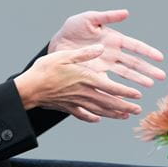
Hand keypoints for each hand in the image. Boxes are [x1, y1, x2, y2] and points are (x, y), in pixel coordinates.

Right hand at [13, 44, 144, 122]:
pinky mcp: (67, 107)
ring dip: (114, 114)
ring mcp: (76, 102)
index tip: (138, 95)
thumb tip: (100, 48)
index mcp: (86, 79)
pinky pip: (83, 115)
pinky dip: (92, 118)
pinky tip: (98, 119)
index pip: (111, 88)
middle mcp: (84, 93)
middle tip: (138, 110)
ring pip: (99, 111)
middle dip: (125, 107)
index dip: (126, 92)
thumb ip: (85, 53)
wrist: (29, 88)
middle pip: (109, 102)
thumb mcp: (65, 55)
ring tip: (125, 116)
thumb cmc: (46, 69)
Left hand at [48, 8, 167, 88]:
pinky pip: (109, 84)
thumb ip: (107, 17)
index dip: (147, 52)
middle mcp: (113, 54)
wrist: (58, 43)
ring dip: (138, 80)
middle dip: (148, 69)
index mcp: (114, 40)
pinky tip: (127, 96)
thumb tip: (126, 12)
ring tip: (150, 86)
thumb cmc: (74, 28)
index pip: (135, 46)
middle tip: (162, 77)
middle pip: (134, 63)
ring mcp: (106, 66)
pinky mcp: (96, 75)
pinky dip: (118, 90)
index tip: (160, 58)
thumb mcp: (90, 19)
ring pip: (126, 74)